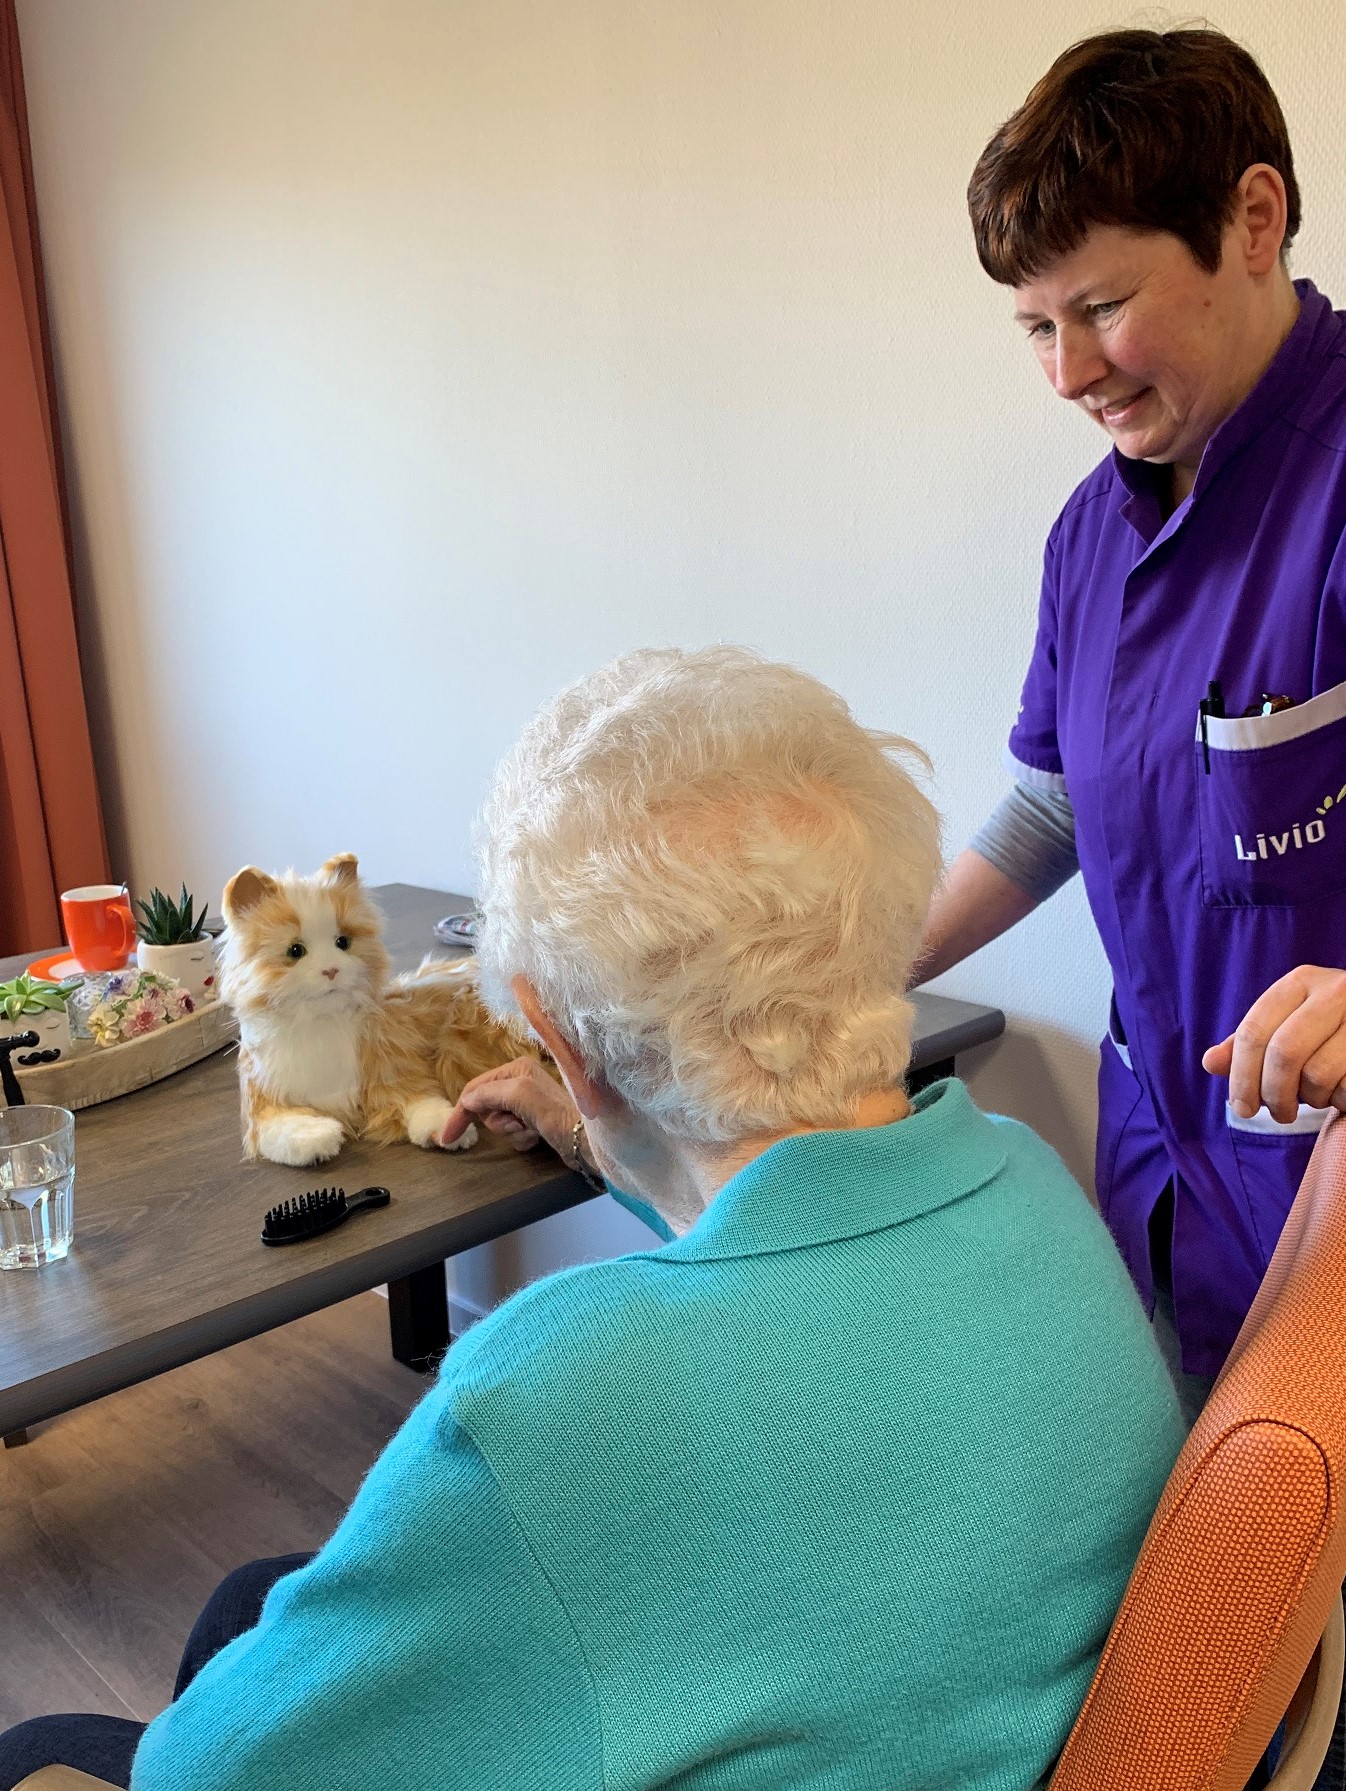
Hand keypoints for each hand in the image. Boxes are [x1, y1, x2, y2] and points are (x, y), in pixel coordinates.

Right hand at [437, 1057, 579, 1157]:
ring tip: (530, 1130)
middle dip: (498, 1121)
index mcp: (515, 1069)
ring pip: (499, 1123)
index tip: (447, 1139)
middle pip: (486, 1108)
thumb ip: (490, 1093)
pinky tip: (537, 1137)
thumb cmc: (555, 1112)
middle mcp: (521, 1082)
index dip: (460, 1113)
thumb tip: (467, 1100)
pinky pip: (513, 1134)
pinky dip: (522, 1139)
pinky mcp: (535, 1122)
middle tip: (516, 1123)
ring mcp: (528, 1103)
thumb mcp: (519, 1095)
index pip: (475, 1089)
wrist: (587, 1139)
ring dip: (511, 1132)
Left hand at [1202, 966, 1345, 1121]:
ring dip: (1312, 1099)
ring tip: (1316, 1097)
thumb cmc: (1331, 1033)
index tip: (1240, 1107)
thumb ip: (1251, 1044)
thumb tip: (1210, 1063)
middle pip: (1284, 1053)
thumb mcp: (1289, 1027)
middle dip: (1272, 1094)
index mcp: (1302, 981)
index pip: (1254, 1030)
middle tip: (1276, 1114)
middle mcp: (1336, 990)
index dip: (1241, 1075)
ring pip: (1319, 1073)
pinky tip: (1342, 1091)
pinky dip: (1341, 1100)